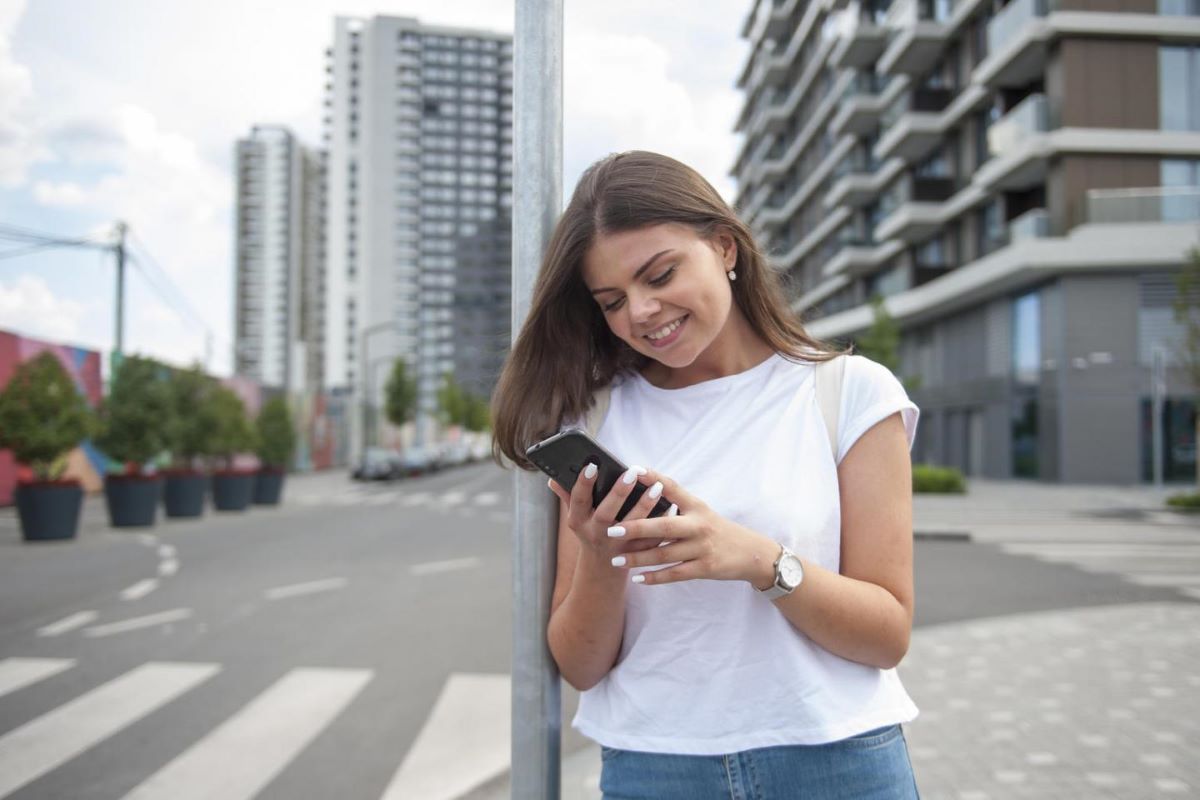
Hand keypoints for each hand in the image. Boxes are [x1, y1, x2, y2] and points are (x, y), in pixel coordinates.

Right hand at [547, 462, 668, 557]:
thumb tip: (552, 480)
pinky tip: (671, 507)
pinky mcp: (635, 554)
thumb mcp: (576, 517)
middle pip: (606, 513)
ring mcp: (616, 546)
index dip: (583, 483)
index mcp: (579, 521)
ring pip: (632, 527)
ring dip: (645, 506)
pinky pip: (649, 539)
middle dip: (619, 492)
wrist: (602, 569)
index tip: (592, 465)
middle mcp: (596, 533)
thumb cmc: (590, 532)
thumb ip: (568, 497)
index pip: (578, 499)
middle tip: (633, 472)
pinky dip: (660, 524)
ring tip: (657, 486)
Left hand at [603, 467, 779, 587]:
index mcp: (696, 507)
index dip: (654, 478)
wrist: (751, 553)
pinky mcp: (705, 568)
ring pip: (665, 554)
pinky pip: (675, 574)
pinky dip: (655, 577)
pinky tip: (638, 578)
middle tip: (612, 529)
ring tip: (616, 559)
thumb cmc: (718, 530)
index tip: (633, 470)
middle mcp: (699, 525)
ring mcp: (702, 548)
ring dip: (639, 557)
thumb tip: (646, 489)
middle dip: (637, 528)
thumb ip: (676, 502)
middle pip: (664, 526)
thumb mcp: (701, 510)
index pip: (673, 488)